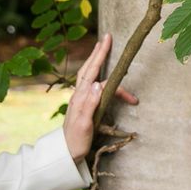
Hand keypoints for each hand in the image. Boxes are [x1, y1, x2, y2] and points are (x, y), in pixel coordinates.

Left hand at [63, 33, 138, 162]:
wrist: (66, 152)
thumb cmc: (76, 140)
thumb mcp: (84, 123)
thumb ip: (90, 103)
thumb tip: (98, 83)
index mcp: (81, 98)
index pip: (99, 80)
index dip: (114, 77)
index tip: (124, 72)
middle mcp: (79, 95)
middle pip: (90, 68)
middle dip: (99, 52)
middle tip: (107, 37)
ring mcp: (79, 98)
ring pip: (88, 73)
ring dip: (96, 59)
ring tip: (101, 47)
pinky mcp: (81, 103)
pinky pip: (88, 81)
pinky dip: (94, 71)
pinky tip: (96, 69)